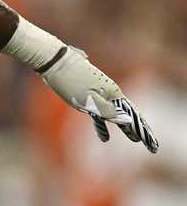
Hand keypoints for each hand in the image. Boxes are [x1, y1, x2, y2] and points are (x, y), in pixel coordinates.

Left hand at [41, 47, 157, 153]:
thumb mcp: (89, 100)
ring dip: (121, 126)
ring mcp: (98, 91)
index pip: (132, 115)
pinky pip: (99, 111)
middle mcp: (109, 91)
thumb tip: (126, 120)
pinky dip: (103, 124)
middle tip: (144, 142)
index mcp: (113, 93)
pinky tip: (103, 136)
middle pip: (125, 113)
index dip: (141, 129)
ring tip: (132, 138)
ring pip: (113, 112)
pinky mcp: (86, 92)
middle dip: (135, 128)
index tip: (151, 144)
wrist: (54, 61)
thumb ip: (108, 111)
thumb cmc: (71, 81)